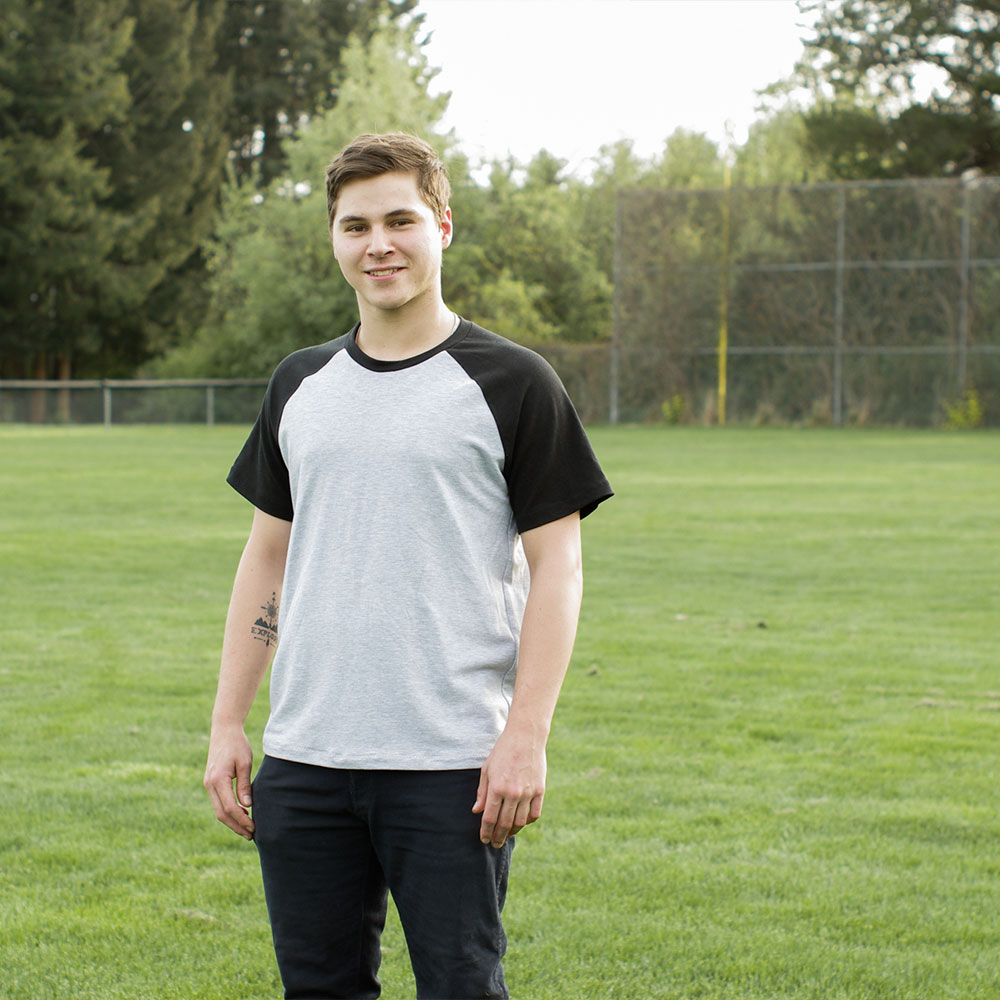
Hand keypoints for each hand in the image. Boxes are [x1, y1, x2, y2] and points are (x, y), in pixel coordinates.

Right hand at [204, 725, 254, 839]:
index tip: (254, 828)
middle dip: (236, 826)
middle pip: (221, 813)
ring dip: (232, 821)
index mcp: (218, 780)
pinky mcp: (210, 782)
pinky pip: (218, 802)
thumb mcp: (245, 763)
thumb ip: (244, 785)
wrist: (224, 730)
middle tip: (251, 835)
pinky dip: (228, 811)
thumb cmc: (237, 744)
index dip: (241, 820)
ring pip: (218, 810)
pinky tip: (241, 814)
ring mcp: (208, 784)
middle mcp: (210, 784)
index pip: (229, 808)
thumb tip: (247, 806)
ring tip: (247, 828)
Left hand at [472, 723, 545, 847]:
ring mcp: (528, 793)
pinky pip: (534, 814)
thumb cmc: (502, 751)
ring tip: (506, 835)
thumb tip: (477, 812)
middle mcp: (513, 793)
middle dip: (498, 837)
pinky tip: (521, 822)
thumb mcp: (487, 769)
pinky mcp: (540, 790)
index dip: (485, 832)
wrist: (525, 736)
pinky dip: (528, 822)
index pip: (489, 818)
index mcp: (497, 788)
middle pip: (504, 824)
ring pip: (520, 822)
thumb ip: (482, 792)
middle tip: (494, 844)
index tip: (484, 840)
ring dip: (512, 832)